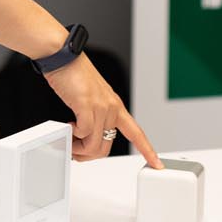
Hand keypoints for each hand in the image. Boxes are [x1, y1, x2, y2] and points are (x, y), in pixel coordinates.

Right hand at [40, 54, 161, 167]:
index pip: (137, 133)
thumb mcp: (91, 98)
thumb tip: (86, 137)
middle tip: (75, 151)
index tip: (157, 164)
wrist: (63, 57)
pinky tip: (68, 125)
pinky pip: (83, 134)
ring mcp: (101, 107)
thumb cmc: (73, 74)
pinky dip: (73, 135)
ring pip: (94, 145)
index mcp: (116, 106)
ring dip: (78, 148)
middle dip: (88, 155)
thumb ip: (94, 117)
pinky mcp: (87, 105)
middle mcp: (112, 108)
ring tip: (69, 139)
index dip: (148, 150)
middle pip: (105, 148)